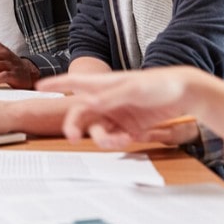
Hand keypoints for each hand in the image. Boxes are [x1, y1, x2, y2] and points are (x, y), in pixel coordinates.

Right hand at [36, 67, 200, 148]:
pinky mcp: (129, 125)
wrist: (185, 93)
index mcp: (104, 84)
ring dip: (103, 138)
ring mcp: (117, 113)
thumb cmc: (160, 83)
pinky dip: (119, 141)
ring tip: (118, 140)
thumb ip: (111, 97)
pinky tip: (131, 137)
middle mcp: (107, 99)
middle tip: (73, 137)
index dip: (56, 84)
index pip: (75, 82)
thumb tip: (90, 103)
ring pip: (98, 129)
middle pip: (81, 113)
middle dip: (75, 126)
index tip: (38, 86)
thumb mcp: (134, 88)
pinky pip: (115, 137)